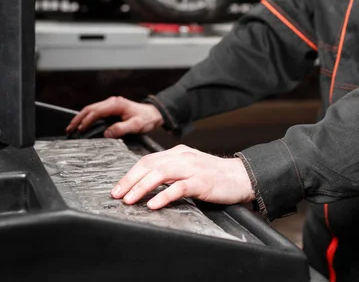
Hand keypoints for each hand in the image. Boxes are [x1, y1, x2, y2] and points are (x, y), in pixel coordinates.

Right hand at [65, 96, 163, 137]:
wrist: (154, 114)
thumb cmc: (147, 118)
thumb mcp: (136, 125)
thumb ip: (121, 129)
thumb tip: (107, 134)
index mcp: (116, 104)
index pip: (96, 111)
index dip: (87, 121)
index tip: (80, 130)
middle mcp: (111, 102)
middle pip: (90, 109)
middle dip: (78, 119)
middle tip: (69, 129)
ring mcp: (111, 104)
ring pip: (91, 109)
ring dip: (80, 118)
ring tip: (71, 128)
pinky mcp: (111, 108)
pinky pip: (95, 111)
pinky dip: (86, 117)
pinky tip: (82, 124)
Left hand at [111, 145, 255, 209]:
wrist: (242, 176)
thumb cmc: (214, 176)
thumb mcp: (189, 168)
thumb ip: (171, 172)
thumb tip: (146, 184)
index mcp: (177, 153)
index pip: (147, 160)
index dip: (130, 174)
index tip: (118, 188)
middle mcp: (182, 157)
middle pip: (149, 165)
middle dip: (130, 180)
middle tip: (116, 194)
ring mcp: (192, 168)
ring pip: (160, 174)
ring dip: (141, 187)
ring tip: (129, 200)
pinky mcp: (202, 181)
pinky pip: (179, 188)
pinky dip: (164, 196)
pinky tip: (153, 204)